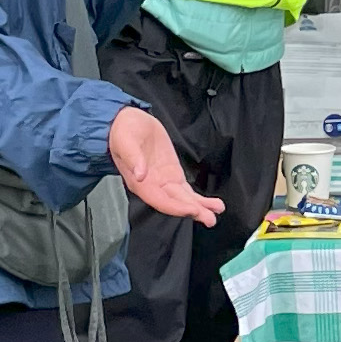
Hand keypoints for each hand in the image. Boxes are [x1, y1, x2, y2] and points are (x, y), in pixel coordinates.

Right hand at [109, 103, 222, 225]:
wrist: (128, 122)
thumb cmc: (123, 132)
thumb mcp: (125, 141)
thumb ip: (133, 158)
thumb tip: (140, 174)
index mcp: (140, 183)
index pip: (160, 200)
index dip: (176, 207)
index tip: (192, 209)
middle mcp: (153, 186)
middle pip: (175, 203)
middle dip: (193, 211)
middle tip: (210, 219)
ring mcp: (164, 181)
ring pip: (184, 199)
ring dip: (200, 206)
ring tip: (217, 210)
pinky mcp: (173, 174)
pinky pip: (186, 190)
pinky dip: (199, 198)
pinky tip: (212, 204)